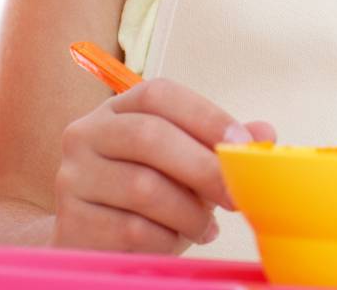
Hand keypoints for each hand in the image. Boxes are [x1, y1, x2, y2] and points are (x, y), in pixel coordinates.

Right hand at [51, 77, 276, 252]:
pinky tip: (176, 242)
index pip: (159, 94)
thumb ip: (219, 146)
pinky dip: (166, 240)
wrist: (94, 241)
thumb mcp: (184, 166)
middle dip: (204, 168)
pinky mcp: (71, 221)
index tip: (243, 146)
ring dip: (188, 212)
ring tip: (206, 228)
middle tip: (236, 196)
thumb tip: (265, 133)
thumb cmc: (147, 199)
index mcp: (117, 110)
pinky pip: (131, 230)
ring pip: (143, 188)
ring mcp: (73, 177)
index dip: (206, 116)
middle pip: (150, 137)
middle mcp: (86, 134)